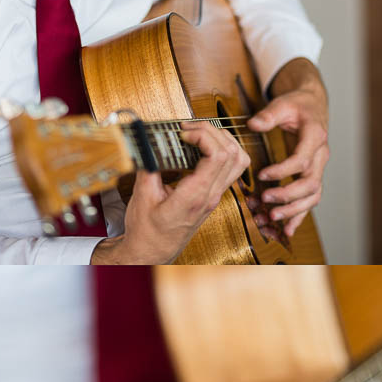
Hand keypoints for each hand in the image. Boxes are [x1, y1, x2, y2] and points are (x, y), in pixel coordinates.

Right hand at [91, 121, 247, 263]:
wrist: (153, 252)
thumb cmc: (148, 231)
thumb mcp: (142, 196)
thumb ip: (149, 167)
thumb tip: (150, 144)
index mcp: (195, 196)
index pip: (219, 156)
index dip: (204, 135)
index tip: (184, 132)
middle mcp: (211, 195)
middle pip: (233, 154)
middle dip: (213, 132)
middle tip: (189, 128)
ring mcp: (215, 196)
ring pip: (239, 161)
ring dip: (224, 140)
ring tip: (200, 134)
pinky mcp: (213, 196)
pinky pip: (231, 169)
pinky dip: (223, 152)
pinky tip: (203, 148)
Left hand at [250, 59, 329, 238]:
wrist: (313, 106)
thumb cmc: (298, 105)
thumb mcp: (283, 104)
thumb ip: (268, 116)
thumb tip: (253, 125)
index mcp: (315, 137)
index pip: (302, 160)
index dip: (283, 171)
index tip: (262, 174)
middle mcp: (321, 156)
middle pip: (311, 184)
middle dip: (288, 195)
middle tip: (266, 199)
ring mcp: (319, 168)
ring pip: (313, 197)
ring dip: (293, 210)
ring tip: (271, 217)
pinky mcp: (312, 176)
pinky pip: (309, 200)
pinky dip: (299, 216)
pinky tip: (285, 230)